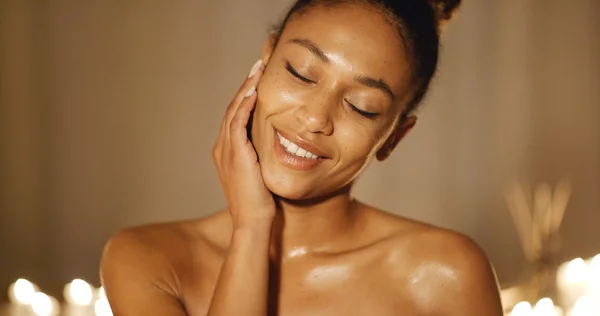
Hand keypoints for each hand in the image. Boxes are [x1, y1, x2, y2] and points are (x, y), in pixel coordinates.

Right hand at [212, 60, 275, 228]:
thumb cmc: (261, 204)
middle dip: (245, 86)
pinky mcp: (235, 154)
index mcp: (227, 152)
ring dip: (245, 89)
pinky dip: (244, 105)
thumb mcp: (261, 174)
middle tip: (258, 65)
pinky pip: (237, 123)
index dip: (246, 96)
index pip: (236, 116)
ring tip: (257, 70)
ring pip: (234, 111)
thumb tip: (280, 146)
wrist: (254, 223)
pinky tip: (254, 91)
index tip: (259, 79)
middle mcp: (222, 148)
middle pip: (233, 108)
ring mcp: (226, 151)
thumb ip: (263, 157)